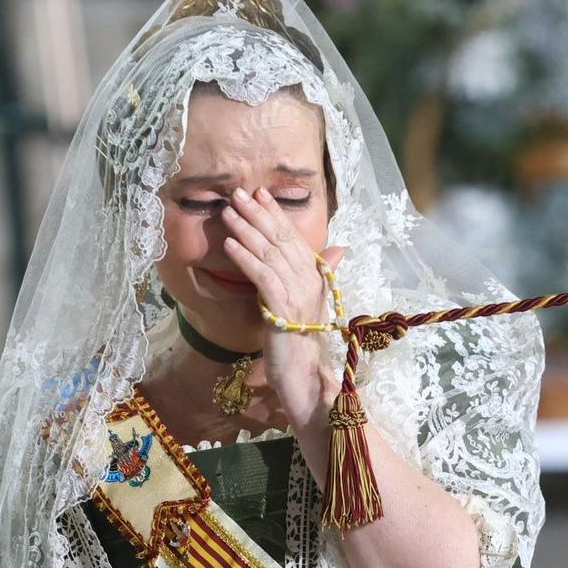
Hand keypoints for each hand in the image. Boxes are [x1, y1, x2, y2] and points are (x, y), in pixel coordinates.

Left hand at [221, 187, 343, 428]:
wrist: (302, 374)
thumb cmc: (298, 341)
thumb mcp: (306, 303)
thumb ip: (316, 273)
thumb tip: (339, 249)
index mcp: (315, 277)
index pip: (293, 238)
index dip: (276, 214)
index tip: (260, 194)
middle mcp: (309, 281)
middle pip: (281, 240)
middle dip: (258, 214)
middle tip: (238, 194)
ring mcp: (297, 294)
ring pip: (269, 254)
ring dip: (247, 231)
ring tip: (228, 213)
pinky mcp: (282, 309)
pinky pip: (262, 277)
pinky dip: (246, 258)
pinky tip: (230, 245)